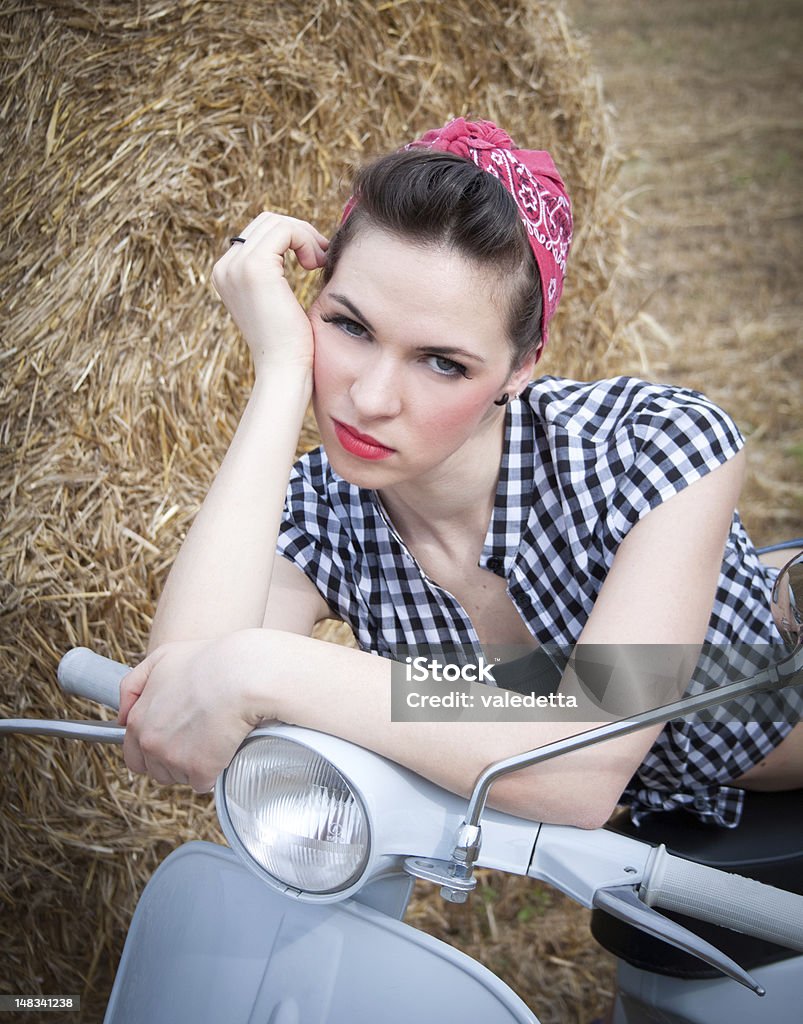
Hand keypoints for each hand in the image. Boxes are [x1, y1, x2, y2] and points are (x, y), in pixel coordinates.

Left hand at [118, 634, 270, 791]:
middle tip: (196, 739)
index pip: (134, 755)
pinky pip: (203, 783)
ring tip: (212, 738)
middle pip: (156, 770)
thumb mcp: (161, 658)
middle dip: (172, 761)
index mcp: (138, 720)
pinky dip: (214, 772)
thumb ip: (133, 685)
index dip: (154, 750)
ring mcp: (174, 759)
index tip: (173, 741)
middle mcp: (151, 743)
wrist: (242, 675)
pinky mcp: (199, 770)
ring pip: (179, 777)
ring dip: (193, 766)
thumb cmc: (208, 661)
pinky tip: (223, 750)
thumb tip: (122, 715)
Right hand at [211, 212, 328, 375]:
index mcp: (226, 273)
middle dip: (299, 233)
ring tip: (318, 263)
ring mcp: (235, 266)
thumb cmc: (291, 342)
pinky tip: (314, 265)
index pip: (259, 232)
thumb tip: (300, 242)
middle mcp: (224, 267)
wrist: (284, 370)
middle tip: (320, 260)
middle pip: (266, 222)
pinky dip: (306, 240)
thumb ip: (277, 271)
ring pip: (276, 222)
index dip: (292, 238)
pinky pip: (284, 230)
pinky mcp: (254, 267)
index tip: (314, 260)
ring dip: (305, 236)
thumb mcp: (279, 299)